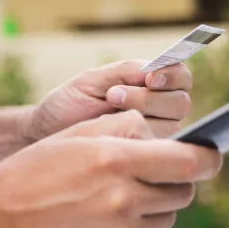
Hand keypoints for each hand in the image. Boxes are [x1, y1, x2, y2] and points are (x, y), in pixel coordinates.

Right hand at [0, 111, 222, 227]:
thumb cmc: (28, 174)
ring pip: (164, 218)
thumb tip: (159, 136)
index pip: (190, 162)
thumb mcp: (73, 136)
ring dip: (153, 206)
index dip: (208, 158)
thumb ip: (122, 129)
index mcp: (116, 160)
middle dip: (175, 181)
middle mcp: (123, 199)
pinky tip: (95, 220)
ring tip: (117, 196)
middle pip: (183, 192)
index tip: (210, 156)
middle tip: (152, 174)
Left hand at [25, 61, 192, 140]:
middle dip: (148, 98)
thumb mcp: (93, 80)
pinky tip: (114, 135)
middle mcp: (160, 111)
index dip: (172, 76)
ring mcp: (154, 136)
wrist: (46, 134)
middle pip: (180, 102)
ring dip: (140, 115)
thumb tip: (157, 69)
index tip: (150, 78)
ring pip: (171, 126)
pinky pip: (155, 149)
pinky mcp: (143, 158)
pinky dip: (136, 138)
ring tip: (107, 112)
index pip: (181, 77)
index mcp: (153, 85)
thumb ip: (126, 71)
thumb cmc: (70, 103)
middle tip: (114, 95)